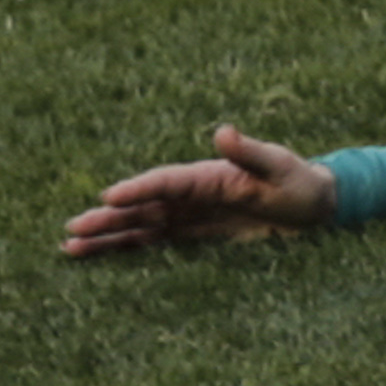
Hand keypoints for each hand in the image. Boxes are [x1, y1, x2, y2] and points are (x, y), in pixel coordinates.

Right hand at [61, 125, 339, 255]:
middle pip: (143, 205)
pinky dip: (128, 247)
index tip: (109, 196)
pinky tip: (101, 255)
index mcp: (209, 175)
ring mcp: (191, 214)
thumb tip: (223, 131)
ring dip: (108, 234)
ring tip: (70, 246)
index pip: (166, 182)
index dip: (138, 189)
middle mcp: (193, 193)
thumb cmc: (300, 183)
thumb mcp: (278, 167)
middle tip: (72, 230)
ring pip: (141, 224)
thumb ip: (249, 152)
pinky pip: (155, 241)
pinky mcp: (195, 233)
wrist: (315, 208)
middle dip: (109, 217)